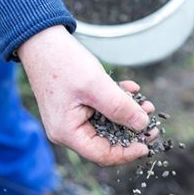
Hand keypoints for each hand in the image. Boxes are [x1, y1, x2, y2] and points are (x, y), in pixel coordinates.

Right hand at [17, 25, 153, 165]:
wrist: (42, 40)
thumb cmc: (63, 62)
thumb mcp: (96, 86)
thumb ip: (120, 107)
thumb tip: (142, 125)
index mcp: (67, 132)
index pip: (102, 154)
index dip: (127, 152)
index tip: (147, 143)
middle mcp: (67, 129)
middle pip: (105, 140)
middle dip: (130, 130)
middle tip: (151, 120)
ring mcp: (71, 117)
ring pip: (107, 123)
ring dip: (127, 113)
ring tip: (145, 103)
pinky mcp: (76, 104)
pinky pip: (101, 109)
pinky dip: (116, 100)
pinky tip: (130, 87)